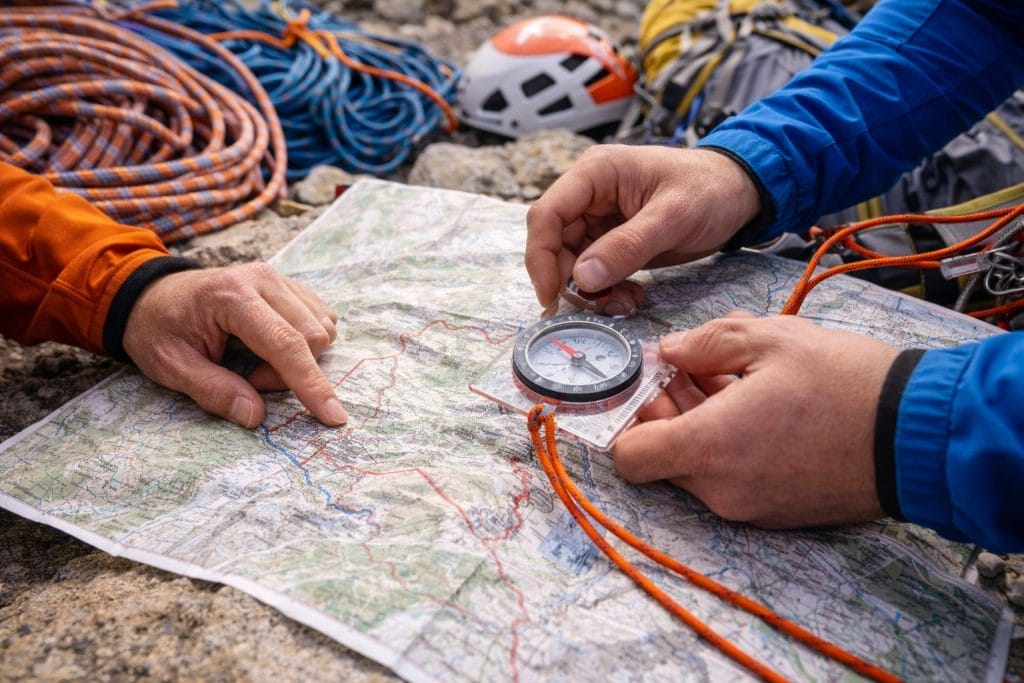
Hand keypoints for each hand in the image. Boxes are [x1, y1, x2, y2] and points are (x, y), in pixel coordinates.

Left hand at [122, 263, 346, 428]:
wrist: (152, 294)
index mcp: (232, 296)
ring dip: (300, 359)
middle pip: (313, 337)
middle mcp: (264, 280)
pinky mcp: (289, 285)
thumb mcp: (170, 366)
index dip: (311, 384)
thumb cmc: (158, 329)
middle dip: (292, 373)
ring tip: (258, 363)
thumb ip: (213, 391)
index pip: (286, 343)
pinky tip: (272, 347)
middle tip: (250, 379)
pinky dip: (306, 344)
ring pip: (323, 328)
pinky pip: (321, 319)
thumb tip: (255, 416)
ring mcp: (279, 279)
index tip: (333, 417)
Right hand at [525, 145, 760, 313]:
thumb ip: (627, 246)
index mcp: (596, 173)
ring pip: (573, 261)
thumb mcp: (673, 217)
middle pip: (554, 242)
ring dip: (590, 289)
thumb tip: (581, 277)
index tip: (553, 295)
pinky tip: (631, 297)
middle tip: (593, 308)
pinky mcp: (613, 239)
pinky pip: (595, 270)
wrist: (740, 193)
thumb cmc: (710, 190)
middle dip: (568, 279)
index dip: (541, 257)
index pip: (547, 214)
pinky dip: (607, 289)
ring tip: (623, 303)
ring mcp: (600, 217)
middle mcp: (590, 193)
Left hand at [613, 312, 899, 528]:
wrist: (920, 435)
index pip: (628, 459)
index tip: (647, 386)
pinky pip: (731, 480)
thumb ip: (704, 343)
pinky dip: (730, 446)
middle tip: (690, 369)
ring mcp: (751, 507)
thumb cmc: (847, 382)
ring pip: (698, 468)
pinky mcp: (778, 513)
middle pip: (663, 458)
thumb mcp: (770, 339)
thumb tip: (666, 351)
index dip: (627, 420)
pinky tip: (758, 406)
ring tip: (730, 379)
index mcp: (710, 447)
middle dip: (667, 411)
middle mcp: (722, 490)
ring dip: (700, 425)